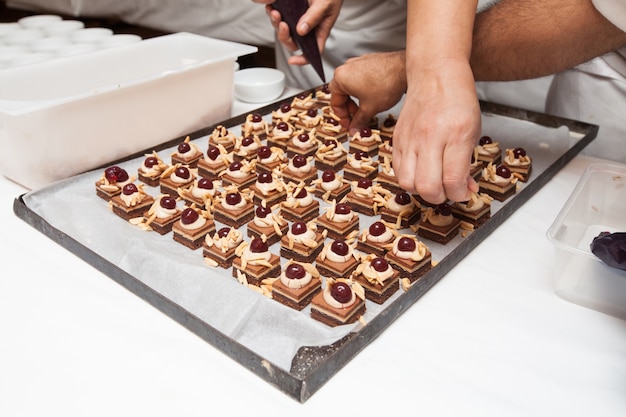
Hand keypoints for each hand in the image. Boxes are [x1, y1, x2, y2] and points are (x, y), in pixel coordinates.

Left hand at [252, 0, 342, 65]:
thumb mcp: (325, 5)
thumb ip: (314, 17)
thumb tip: (301, 31)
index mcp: (320, 31)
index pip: (313, 52)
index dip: (303, 59)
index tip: (293, 61)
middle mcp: (308, 29)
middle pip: (293, 42)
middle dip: (284, 36)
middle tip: (282, 23)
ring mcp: (299, 21)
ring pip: (284, 31)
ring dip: (277, 23)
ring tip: (275, 12)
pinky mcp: (292, 13)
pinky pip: (280, 18)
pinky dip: (274, 14)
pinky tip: (272, 7)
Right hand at [329, 51, 406, 134]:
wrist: (404, 69)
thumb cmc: (387, 82)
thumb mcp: (369, 109)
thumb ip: (358, 121)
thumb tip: (354, 129)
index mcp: (340, 78)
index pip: (335, 103)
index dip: (343, 118)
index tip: (349, 125)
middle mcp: (346, 68)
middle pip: (342, 94)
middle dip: (349, 109)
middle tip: (356, 119)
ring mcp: (357, 63)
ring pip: (351, 86)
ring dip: (356, 100)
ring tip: (366, 109)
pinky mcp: (368, 62)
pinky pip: (360, 79)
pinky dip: (363, 90)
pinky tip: (372, 98)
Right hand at [392, 59, 480, 203]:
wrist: (435, 74)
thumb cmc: (458, 99)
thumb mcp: (472, 130)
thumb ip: (467, 162)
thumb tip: (465, 188)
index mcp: (456, 134)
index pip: (453, 180)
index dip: (460, 194)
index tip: (464, 192)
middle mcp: (430, 137)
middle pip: (427, 187)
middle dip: (439, 197)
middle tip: (448, 190)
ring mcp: (409, 139)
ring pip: (407, 183)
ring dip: (421, 190)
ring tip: (433, 182)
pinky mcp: (397, 139)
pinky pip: (397, 170)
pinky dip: (409, 178)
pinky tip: (420, 171)